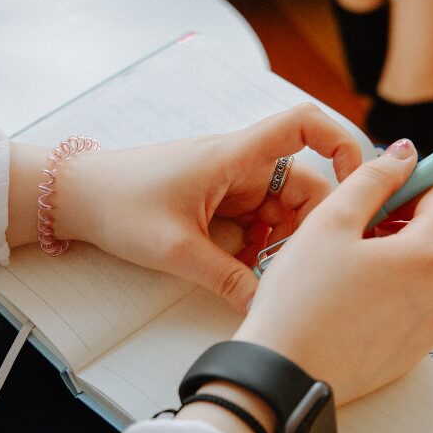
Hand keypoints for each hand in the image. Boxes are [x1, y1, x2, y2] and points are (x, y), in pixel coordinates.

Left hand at [51, 104, 362, 311]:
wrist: (74, 198)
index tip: (358, 185)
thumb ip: (226, 279)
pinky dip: (257, 249)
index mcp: (235, 156)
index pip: (304, 125)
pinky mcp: (218, 204)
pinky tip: (242, 273)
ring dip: (280, 244)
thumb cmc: (118, 204)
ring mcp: (230, 184)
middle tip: (296, 268)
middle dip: (307, 228)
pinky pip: (256, 224)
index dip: (342, 144)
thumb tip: (265, 307)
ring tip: (262, 276)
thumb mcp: (175, 249)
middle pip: (304, 185)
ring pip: (281, 212)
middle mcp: (240, 164)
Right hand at [233, 139, 432, 404]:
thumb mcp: (330, 222)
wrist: (284, 374)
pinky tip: (346, 304)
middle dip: (399, 227)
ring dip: (392, 262)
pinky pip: (410, 309)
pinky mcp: (413, 354)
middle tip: (348, 234)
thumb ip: (373, 179)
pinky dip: (388, 297)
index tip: (377, 195)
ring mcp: (430, 329)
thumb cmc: (300, 298)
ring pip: (421, 275)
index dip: (411, 188)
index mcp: (428, 256)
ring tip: (342, 272)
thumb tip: (405, 154)